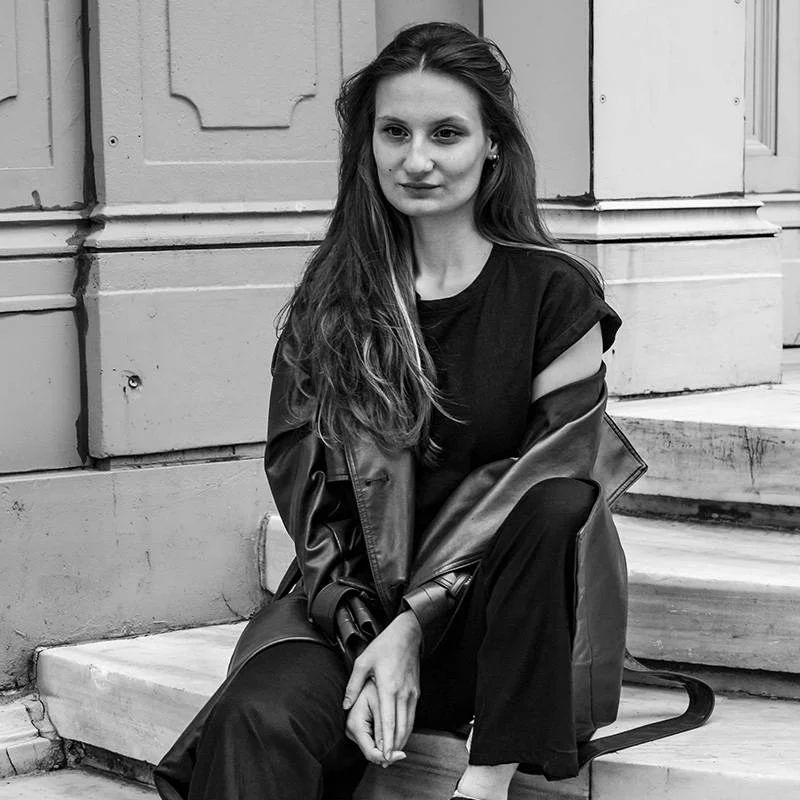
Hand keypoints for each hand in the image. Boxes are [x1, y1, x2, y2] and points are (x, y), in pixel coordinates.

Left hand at [342, 610, 421, 759]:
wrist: (407, 635)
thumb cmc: (384, 647)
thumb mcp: (363, 662)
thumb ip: (353, 686)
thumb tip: (345, 705)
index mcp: (388, 687)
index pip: (388, 721)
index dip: (386, 741)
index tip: (384, 756)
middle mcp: (402, 693)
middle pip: (400, 728)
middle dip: (394, 748)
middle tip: (386, 762)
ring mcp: (411, 693)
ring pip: (409, 724)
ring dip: (401, 741)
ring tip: (392, 755)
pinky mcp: (416, 692)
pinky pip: (412, 716)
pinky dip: (407, 729)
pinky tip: (400, 736)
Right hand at [344, 680, 405, 766]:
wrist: (367, 670)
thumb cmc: (372, 682)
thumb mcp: (379, 703)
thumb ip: (382, 726)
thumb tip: (388, 750)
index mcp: (355, 724)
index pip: (370, 751)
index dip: (387, 755)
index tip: (402, 754)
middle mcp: (352, 730)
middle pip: (372, 752)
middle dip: (389, 754)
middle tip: (403, 754)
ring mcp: (355, 730)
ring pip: (374, 748)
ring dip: (389, 748)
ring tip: (402, 747)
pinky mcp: (360, 728)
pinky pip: (374, 740)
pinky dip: (386, 741)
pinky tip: (396, 739)